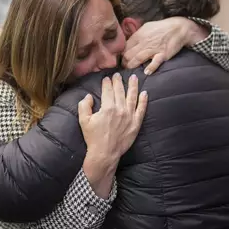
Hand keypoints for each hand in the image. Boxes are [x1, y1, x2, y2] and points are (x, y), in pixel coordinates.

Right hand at [78, 73, 147, 196]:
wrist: (105, 153)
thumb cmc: (93, 138)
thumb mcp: (83, 121)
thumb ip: (84, 106)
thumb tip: (88, 96)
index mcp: (107, 108)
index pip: (108, 91)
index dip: (107, 83)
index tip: (107, 78)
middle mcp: (120, 109)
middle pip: (120, 91)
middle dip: (118, 81)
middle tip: (118, 75)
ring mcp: (130, 116)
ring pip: (132, 96)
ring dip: (133, 86)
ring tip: (134, 77)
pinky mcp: (136, 123)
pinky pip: (141, 109)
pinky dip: (143, 100)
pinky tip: (144, 93)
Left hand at [123, 17, 208, 74]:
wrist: (178, 28)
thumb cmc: (161, 28)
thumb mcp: (146, 27)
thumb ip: (137, 35)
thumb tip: (128, 43)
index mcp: (139, 35)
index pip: (125, 47)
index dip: (122, 55)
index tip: (122, 59)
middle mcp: (144, 42)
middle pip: (129, 55)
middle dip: (124, 63)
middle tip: (124, 67)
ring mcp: (153, 49)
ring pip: (138, 59)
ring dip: (132, 66)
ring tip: (130, 71)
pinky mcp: (163, 54)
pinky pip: (155, 62)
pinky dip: (150, 68)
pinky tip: (146, 72)